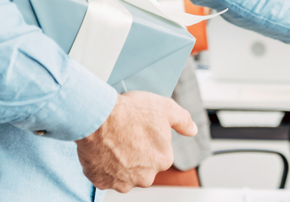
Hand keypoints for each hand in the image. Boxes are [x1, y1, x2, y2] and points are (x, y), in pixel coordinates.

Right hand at [75, 91, 197, 191]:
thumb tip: (192, 130)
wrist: (98, 117)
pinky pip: (105, 176)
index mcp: (163, 160)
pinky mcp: (102, 182)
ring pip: (124, 173)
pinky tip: (103, 150)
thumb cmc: (129, 112)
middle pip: (143, 166)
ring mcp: (123, 182)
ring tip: (113, 141)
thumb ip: (183, 120)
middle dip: (136, 154)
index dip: (150, 140)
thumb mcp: (165, 107)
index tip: (140, 130)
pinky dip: (103, 165)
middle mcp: (145, 177)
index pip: (160, 153)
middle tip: (126, 135)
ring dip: (120, 162)